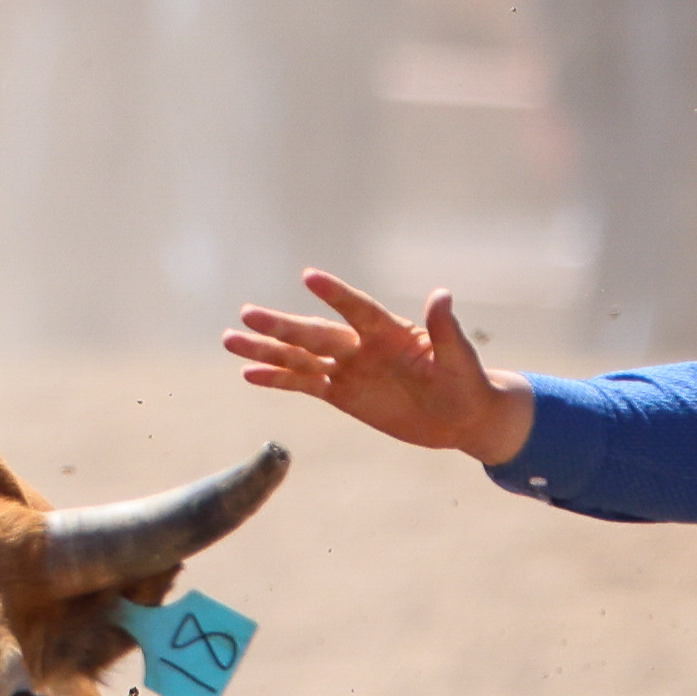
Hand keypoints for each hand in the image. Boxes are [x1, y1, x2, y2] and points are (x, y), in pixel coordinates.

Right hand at [225, 267, 525, 462]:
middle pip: (315, 333)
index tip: (309, 277)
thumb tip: (442, 294)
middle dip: (282, 326)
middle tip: (249, 314)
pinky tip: (248, 372)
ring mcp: (348, 368)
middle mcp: (362, 344)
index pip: (357, 308)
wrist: (460, 418)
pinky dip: (277, 378)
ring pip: (300, 357)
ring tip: (230, 339)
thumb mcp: (460, 360)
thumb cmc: (466, 384)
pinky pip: (304, 383)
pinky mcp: (341, 394)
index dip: (336, 294)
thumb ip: (446, 330)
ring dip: (266, 349)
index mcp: (390, 331)